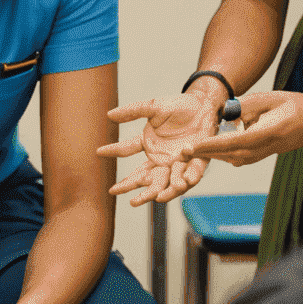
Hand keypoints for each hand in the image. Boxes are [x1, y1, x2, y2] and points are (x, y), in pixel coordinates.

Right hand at [100, 90, 220, 204]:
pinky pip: (192, 172)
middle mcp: (161, 157)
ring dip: (162, 190)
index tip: (98, 151)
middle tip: (114, 191)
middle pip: (144, 175)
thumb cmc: (179, 106)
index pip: (127, 150)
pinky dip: (188, 179)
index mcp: (149, 145)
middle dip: (131, 184)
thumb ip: (133, 111)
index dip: (113, 150)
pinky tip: (182, 185)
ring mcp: (178, 161)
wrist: (203, 105)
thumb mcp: (154, 106)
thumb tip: (109, 115)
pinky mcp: (197, 160)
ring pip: (167, 180)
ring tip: (155, 198)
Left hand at [182, 90, 302, 166]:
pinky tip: (212, 150)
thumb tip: (226, 113)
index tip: (191, 148)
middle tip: (181, 154)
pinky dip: (225, 155)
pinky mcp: (264, 154)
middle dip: (205, 155)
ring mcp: (266, 153)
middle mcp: (266, 147)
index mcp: (269, 132)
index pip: (233, 142)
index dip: (211, 146)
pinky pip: (240, 158)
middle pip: (230, 154)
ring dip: (214, 156)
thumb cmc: (296, 104)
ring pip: (234, 158)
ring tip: (191, 153)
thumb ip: (248, 105)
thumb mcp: (272, 97)